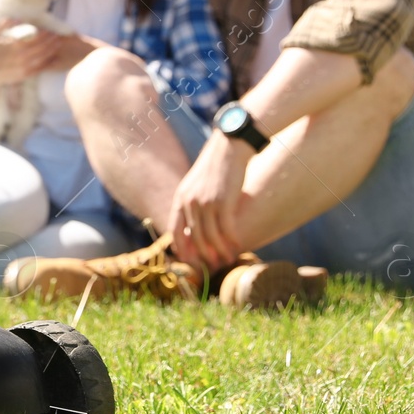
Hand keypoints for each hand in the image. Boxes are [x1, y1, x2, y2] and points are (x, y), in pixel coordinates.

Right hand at [0, 19, 59, 84]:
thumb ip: (3, 26)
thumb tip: (17, 19)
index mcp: (15, 44)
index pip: (34, 37)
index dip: (44, 33)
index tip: (49, 30)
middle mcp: (22, 55)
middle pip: (41, 46)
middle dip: (51, 40)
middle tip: (58, 36)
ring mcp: (24, 66)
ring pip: (42, 57)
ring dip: (52, 50)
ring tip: (59, 44)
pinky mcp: (24, 75)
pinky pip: (39, 69)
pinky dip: (47, 63)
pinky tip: (53, 59)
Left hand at [167, 131, 252, 270]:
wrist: (229, 148)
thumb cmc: (215, 168)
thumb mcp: (195, 185)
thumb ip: (192, 205)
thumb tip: (194, 229)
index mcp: (180, 198)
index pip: (174, 230)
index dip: (181, 248)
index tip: (188, 260)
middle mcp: (189, 202)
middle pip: (194, 237)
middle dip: (203, 254)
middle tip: (213, 264)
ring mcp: (206, 203)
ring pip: (211, 236)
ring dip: (220, 251)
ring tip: (228, 258)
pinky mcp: (223, 202)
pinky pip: (226, 229)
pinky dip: (232, 240)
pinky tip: (238, 245)